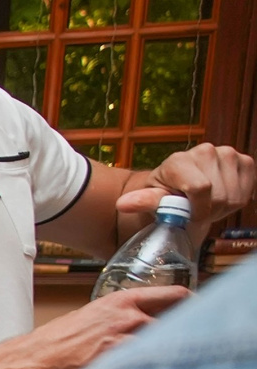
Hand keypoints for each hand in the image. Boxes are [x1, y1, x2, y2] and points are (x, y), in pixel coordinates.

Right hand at [24, 284, 187, 368]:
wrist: (34, 360)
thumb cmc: (55, 342)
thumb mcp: (91, 317)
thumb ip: (121, 317)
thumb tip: (142, 324)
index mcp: (121, 301)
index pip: (175, 295)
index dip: (191, 305)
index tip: (197, 313)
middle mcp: (129, 316)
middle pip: (177, 322)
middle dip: (179, 335)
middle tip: (174, 347)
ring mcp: (127, 338)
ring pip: (164, 344)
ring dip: (163, 354)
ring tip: (152, 364)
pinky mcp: (122, 360)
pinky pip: (150, 364)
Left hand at [128, 142, 255, 230]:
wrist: (178, 186)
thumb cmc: (164, 193)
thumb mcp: (151, 200)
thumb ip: (145, 202)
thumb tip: (123, 204)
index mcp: (179, 160)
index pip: (200, 189)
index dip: (198, 210)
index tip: (190, 217)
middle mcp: (205, 151)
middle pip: (219, 196)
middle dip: (209, 210)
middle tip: (195, 210)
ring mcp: (227, 154)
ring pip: (234, 195)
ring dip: (222, 207)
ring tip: (205, 204)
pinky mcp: (244, 161)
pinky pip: (248, 190)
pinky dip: (236, 200)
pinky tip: (220, 197)